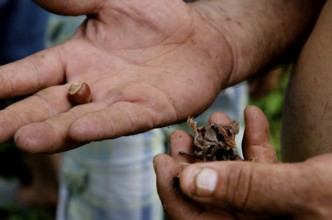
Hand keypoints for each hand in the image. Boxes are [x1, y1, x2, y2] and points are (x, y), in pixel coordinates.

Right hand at [0, 0, 232, 151]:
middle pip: (48, 105)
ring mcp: (119, 101)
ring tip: (26, 140)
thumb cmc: (158, 18)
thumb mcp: (112, 2)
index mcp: (77, 60)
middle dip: (19, 119)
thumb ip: (74, 1)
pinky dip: (101, 125)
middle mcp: (92, 86)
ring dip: (54, 131)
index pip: (32, 73)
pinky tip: (79, 129)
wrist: (199, 39)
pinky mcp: (149, 110)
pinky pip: (122, 119)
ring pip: (80, 120)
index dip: (6, 83)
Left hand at [154, 105, 331, 218]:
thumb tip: (191, 181)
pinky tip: (254, 115)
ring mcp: (274, 210)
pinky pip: (266, 169)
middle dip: (194, 163)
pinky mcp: (291, 191)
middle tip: (180, 134)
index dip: (174, 193)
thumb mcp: (307, 194)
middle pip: (211, 197)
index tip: (162, 159)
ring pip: (235, 178)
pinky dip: (258, 142)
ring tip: (218, 116)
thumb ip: (249, 190)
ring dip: (224, 145)